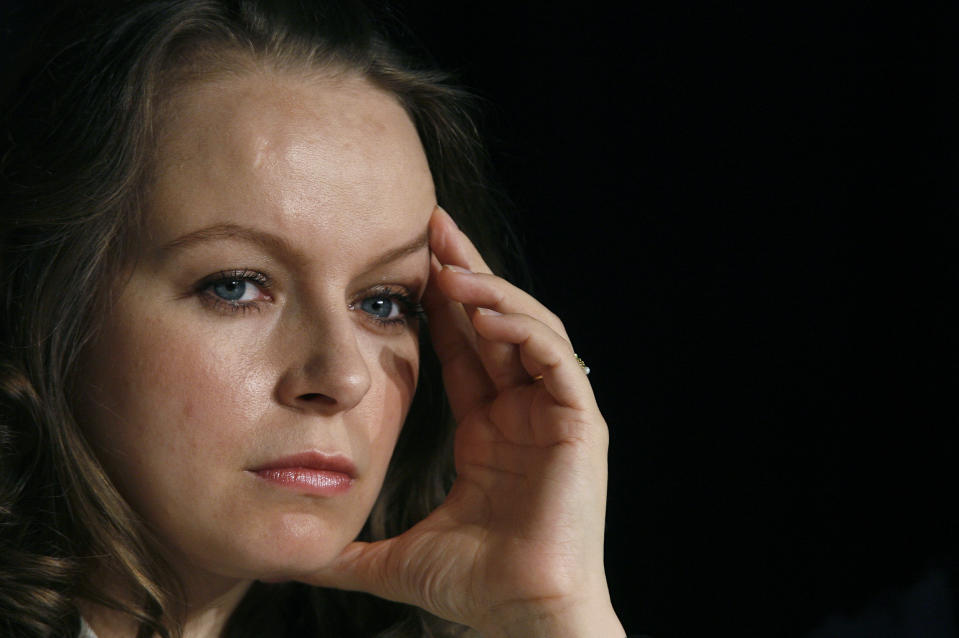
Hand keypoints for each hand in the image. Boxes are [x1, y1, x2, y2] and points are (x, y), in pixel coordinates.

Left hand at [307, 207, 623, 637]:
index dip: (439, 306)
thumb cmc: (474, 590)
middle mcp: (524, 413)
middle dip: (466, 272)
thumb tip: (293, 558)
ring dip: (492, 291)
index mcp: (489, 432)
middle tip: (432, 225)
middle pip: (496, 323)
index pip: (465, 350)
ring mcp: (555, 414)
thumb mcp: (396, 555)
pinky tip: (483, 311)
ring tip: (449, 262)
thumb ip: (348, 551)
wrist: (521, 617)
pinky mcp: (581, 423)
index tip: (408, 261)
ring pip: (530, 329)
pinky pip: (555, 359)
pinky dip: (522, 329)